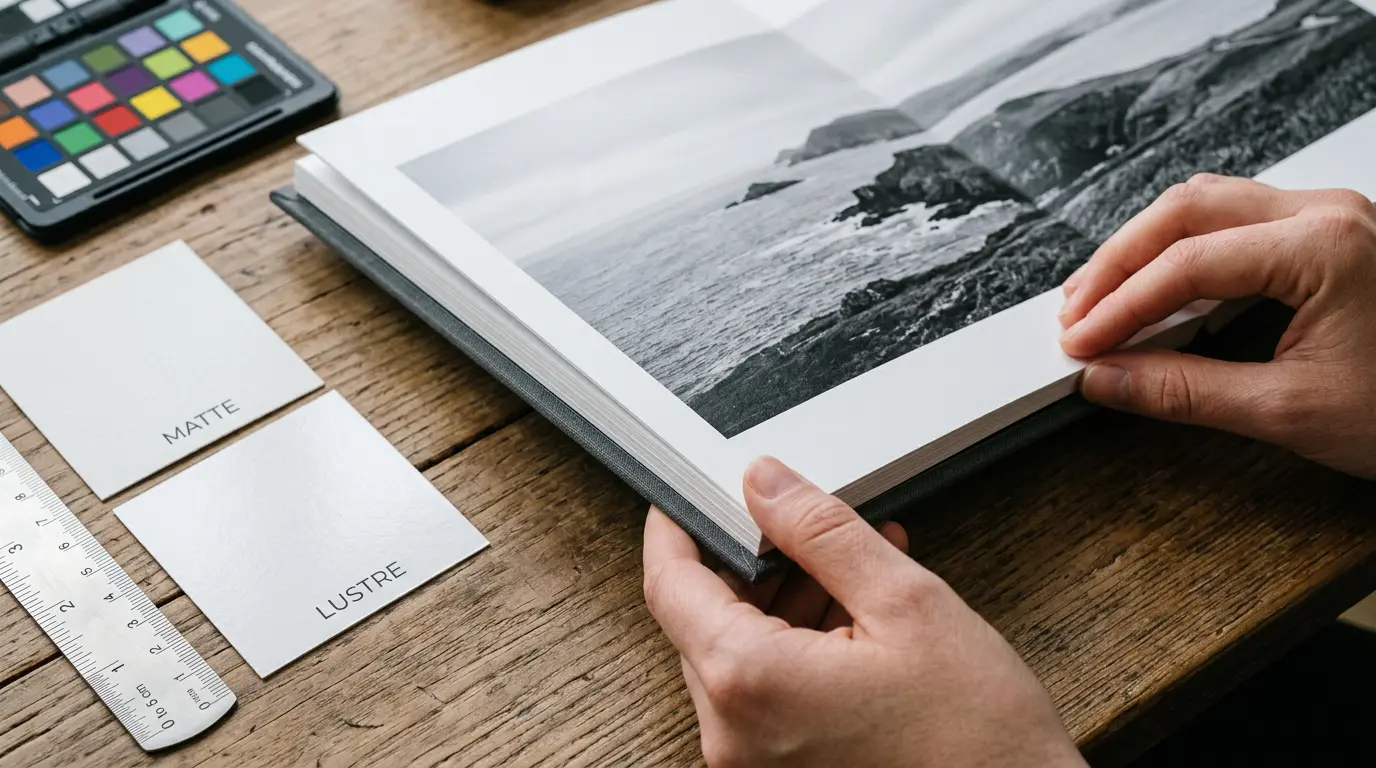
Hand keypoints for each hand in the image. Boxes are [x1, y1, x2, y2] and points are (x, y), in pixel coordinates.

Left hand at [642, 457, 1083, 767]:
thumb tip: (763, 483)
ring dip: (780, 605)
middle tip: (801, 525)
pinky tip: (853, 618)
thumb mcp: (905, 603)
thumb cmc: (978, 739)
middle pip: (703, 621)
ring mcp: (754, 765)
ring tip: (852, 570)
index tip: (687, 495)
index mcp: (750, 683)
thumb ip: (821, 532)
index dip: (675, 528)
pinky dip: (795, 649)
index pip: (670, 584)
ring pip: (737, 657)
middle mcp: (734, 736)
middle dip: (751, 565)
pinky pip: (764, 696)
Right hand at [1060, 175, 1375, 478]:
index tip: (1079, 343)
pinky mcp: (1329, 237)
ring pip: (1207, 205)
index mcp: (1325, 246)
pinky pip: (1235, 223)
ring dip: (1145, 249)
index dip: (1120, 305)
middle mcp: (1328, 213)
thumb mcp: (1291, 411)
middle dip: (1118, 262)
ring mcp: (1331, 218)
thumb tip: (1108, 379)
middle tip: (1074, 314)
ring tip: (1100, 298)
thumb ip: (1186, 391)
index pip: (1188, 263)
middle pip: (1187, 209)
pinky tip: (1156, 292)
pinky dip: (1182, 254)